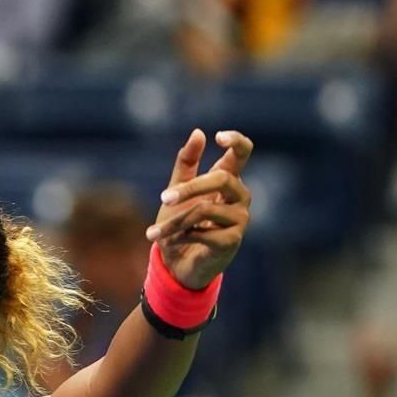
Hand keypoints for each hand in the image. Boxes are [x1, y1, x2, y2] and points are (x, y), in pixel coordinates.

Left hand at [146, 129, 253, 289]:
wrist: (176, 265)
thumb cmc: (179, 224)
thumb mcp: (176, 191)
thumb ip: (187, 163)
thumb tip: (198, 132)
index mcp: (227, 180)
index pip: (242, 153)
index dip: (236, 141)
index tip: (217, 136)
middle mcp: (240, 197)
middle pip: (222, 178)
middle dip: (189, 188)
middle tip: (163, 198)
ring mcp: (240, 219)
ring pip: (206, 208)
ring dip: (175, 222)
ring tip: (154, 234)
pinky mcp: (232, 241)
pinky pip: (204, 231)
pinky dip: (181, 236)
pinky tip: (172, 243)